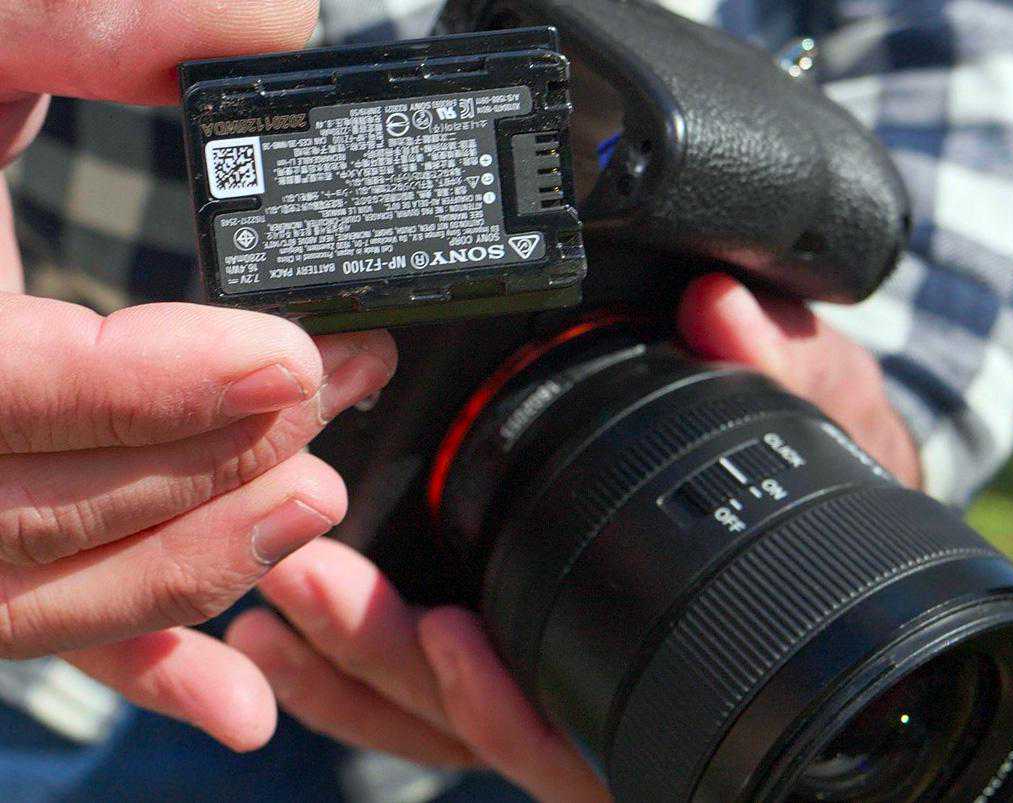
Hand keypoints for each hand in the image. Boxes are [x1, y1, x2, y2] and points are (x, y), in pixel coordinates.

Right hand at [0, 0, 399, 752]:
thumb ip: (84, 19)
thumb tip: (281, 26)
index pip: (4, 385)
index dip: (154, 387)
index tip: (295, 359)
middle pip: (48, 502)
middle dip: (213, 461)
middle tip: (343, 388)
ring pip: (44, 593)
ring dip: (194, 564)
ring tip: (319, 508)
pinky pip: (32, 627)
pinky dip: (138, 665)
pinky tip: (244, 705)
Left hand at [225, 273, 919, 800]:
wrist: (816, 487)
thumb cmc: (828, 471)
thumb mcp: (826, 413)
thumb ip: (784, 366)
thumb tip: (723, 312)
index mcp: (675, 651)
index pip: (588, 730)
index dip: (517, 709)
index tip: (454, 639)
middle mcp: (596, 680)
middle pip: (477, 722)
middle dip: (384, 665)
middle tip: (307, 580)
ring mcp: (540, 665)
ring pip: (429, 713)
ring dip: (342, 665)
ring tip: (267, 601)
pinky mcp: (498, 633)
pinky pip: (410, 685)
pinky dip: (342, 667)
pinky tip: (278, 621)